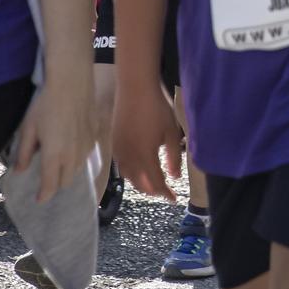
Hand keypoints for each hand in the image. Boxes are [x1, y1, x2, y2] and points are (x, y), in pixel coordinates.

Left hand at [13, 71, 95, 203]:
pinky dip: (78, 158)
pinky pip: (86, 155)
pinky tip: (72, 147)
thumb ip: (25, 152)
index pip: (50, 186)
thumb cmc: (46, 104)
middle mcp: (73, 156)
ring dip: (67, 171)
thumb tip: (20, 170)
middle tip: (46, 178)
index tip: (38, 199)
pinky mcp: (94, 135)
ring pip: (78, 169)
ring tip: (59, 163)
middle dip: (55, 184)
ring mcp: (86, 146)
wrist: (72, 82)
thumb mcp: (29, 128)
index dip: (44, 195)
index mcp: (55, 156)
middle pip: (66, 181)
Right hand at [112, 77, 180, 201]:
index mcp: (145, 156)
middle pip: (140, 183)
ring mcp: (118, 150)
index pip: (156, 183)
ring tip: (151, 183)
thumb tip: (175, 177)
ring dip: (140, 183)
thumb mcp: (172, 132)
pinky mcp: (114, 142)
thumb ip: (174, 157)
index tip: (174, 200)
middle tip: (164, 192)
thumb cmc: (157, 108)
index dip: (166, 193)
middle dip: (152, 190)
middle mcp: (129, 157)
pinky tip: (138, 169)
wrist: (135, 88)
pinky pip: (121, 165)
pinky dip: (130, 173)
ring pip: (128, 176)